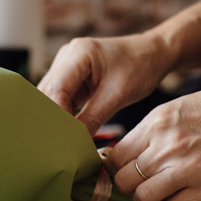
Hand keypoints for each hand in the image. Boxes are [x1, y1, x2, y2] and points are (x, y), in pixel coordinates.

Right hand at [37, 33, 173, 134]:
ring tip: (61, 143)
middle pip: (46, 94)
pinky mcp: (72, 77)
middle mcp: (67, 57)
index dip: (54, 117)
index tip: (60, 141)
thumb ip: (92, 119)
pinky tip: (68, 134)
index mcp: (78, 53)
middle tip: (56, 147)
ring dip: (56, 119)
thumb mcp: (118, 96)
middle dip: (51, 120)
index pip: (54, 89)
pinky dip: (64, 116)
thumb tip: (73, 145)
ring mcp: (68, 67)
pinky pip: (62, 100)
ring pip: (51, 98)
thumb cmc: (141, 67)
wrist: (154, 54)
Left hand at [106, 81, 200, 200]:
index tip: (124, 170)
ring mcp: (186, 168)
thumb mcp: (175, 109)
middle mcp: (166, 146)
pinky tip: (183, 194)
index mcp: (156, 123)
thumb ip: (148, 133)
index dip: (116, 167)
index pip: (115, 157)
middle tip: (143, 181)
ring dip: (148, 198)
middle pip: (123, 180)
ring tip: (162, 190)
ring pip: (142, 199)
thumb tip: (121, 157)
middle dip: (129, 184)